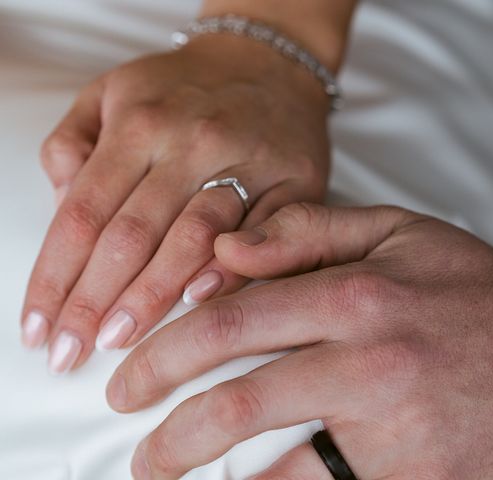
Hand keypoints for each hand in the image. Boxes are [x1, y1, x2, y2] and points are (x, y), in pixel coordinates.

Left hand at [20, 34, 331, 373]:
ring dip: (152, 295)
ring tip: (119, 341)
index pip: (84, 212)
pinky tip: (199, 303)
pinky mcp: (294, 180)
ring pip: (193, 237)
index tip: (40, 328)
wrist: (270, 63)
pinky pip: (263, 232)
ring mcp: (247, 160)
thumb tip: (60, 199)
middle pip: (132, 234)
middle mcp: (191, 142)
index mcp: (139, 121)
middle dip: (95, 300)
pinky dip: (232, 269)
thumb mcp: (112, 90)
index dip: (55, 276)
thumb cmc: (185, 87)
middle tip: (71, 353)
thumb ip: (72, 141)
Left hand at [107, 204, 492, 478]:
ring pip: (278, 472)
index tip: (133, 382)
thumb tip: (226, 251)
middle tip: (139, 450)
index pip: (233, 322)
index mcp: (356, 295)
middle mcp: (370, 363)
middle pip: (240, 404)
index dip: (166, 354)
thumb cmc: (472, 286)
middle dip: (171, 435)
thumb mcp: (395, 230)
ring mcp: (396, 431)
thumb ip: (306, 231)